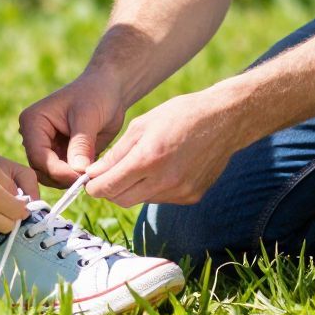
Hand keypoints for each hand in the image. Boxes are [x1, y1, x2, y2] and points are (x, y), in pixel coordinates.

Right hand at [18, 74, 126, 187]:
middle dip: (63, 177)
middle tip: (87, 180)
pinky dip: (75, 177)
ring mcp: (46, 147)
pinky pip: (62, 175)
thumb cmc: (96, 94)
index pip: (38, 155)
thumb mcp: (88, 116)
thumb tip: (78, 172)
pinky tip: (90, 171)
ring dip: (68, 180)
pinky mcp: (59, 155)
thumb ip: (81, 144)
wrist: (109, 90)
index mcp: (33, 121)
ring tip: (90, 174)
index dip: (57, 171)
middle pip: (41, 169)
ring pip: (50, 176)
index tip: (80, 177)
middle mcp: (34, 136)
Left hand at [84, 89, 241, 206]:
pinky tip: (164, 167)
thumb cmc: (180, 114)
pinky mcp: (192, 197)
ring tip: (143, 163)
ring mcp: (180, 192)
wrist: (224, 119)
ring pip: (142, 200)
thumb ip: (116, 154)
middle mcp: (165, 181)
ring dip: (134, 188)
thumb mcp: (142, 125)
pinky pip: (162, 198)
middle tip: (109, 174)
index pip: (108, 188)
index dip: (93, 186)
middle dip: (110, 190)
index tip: (90, 180)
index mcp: (148, 159)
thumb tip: (94, 174)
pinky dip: (154, 188)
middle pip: (122, 200)